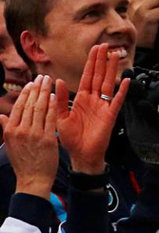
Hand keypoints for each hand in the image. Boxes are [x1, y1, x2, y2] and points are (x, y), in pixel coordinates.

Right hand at [4, 77, 59, 197]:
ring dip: (45, 92)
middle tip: (42, 76)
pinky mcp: (47, 138)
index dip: (26, 93)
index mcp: (11, 131)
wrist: (33, 179)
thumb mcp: (10, 144)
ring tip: (49, 81)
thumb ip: (6, 127)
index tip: (31, 83)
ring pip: (40, 108)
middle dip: (36, 88)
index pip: (19, 107)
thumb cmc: (23, 161)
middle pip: (29, 104)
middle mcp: (21, 131)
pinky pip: (50, 118)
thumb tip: (0, 115)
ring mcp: (34, 134)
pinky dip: (52, 105)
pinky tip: (54, 95)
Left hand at [57, 45, 126, 175]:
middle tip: (105, 45)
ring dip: (112, 69)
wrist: (82, 155)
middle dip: (102, 61)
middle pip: (99, 76)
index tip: (94, 50)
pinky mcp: (110, 114)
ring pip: (109, 83)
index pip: (87, 77)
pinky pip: (117, 100)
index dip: (91, 63)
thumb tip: (58, 81)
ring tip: (115, 55)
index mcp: (81, 99)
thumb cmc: (71, 139)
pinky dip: (122, 90)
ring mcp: (103, 106)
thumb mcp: (61, 118)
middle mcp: (94, 100)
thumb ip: (61, 100)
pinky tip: (126, 79)